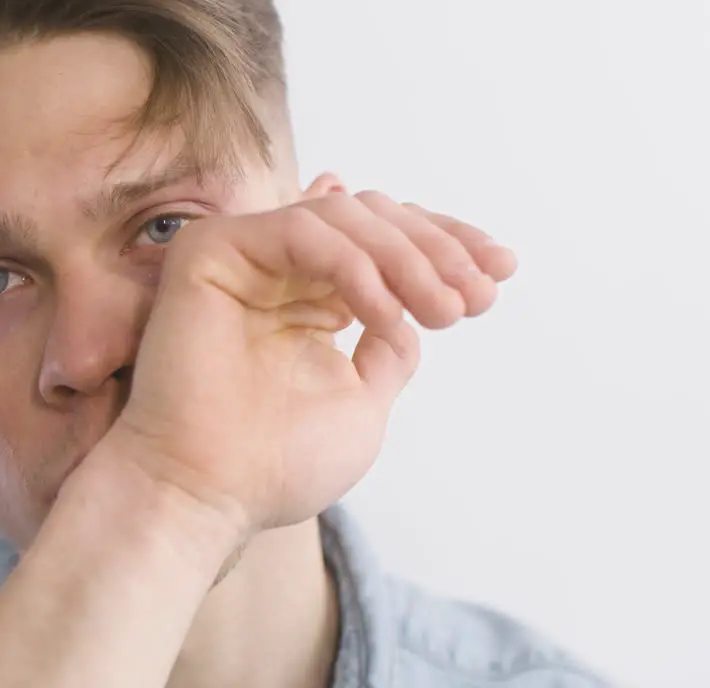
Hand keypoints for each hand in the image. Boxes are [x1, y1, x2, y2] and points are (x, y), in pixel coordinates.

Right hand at [101, 189, 516, 540]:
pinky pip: (301, 229)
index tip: (502, 273)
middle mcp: (276, 269)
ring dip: (407, 256)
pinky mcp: (210, 251)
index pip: (383, 243)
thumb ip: (390, 344)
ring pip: (343, 214)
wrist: (207, 494)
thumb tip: (417, 307)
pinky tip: (384, 312)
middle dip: (438, 248)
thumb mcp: (365, 400)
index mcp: (308, 297)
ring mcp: (243, 256)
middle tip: (477, 297)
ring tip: (443, 311)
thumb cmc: (275, 463)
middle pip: (371, 216)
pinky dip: (354, 263)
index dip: (446, 246)